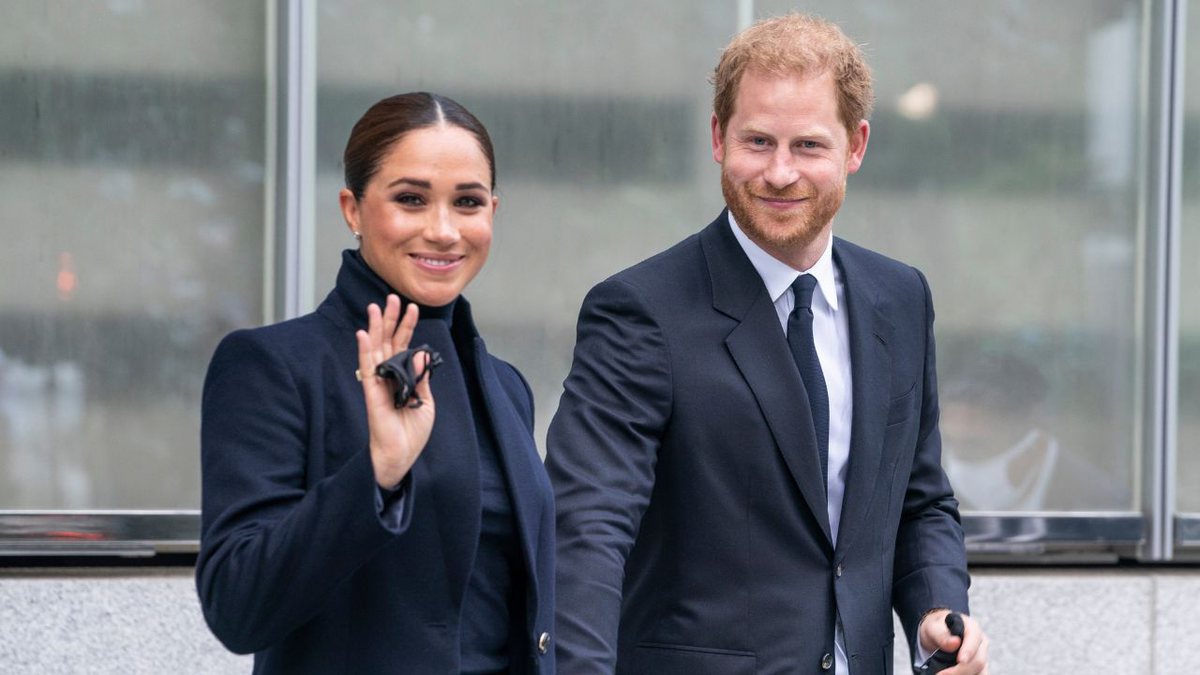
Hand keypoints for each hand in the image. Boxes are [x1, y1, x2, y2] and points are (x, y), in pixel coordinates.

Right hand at [356, 294, 434, 488]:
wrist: (402, 454)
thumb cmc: (412, 431)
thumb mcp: (425, 400)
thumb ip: (421, 376)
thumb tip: (420, 352)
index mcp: (402, 376)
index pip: (404, 345)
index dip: (407, 326)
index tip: (412, 307)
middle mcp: (388, 375)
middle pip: (388, 341)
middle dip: (390, 319)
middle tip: (392, 297)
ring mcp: (378, 382)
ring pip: (376, 349)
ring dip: (376, 327)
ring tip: (376, 306)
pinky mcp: (371, 392)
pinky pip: (367, 368)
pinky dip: (364, 350)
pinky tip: (363, 334)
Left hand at [918, 609, 988, 673]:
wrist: (937, 636)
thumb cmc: (937, 629)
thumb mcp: (933, 628)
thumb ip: (942, 635)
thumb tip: (955, 642)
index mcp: (972, 629)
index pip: (974, 641)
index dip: (968, 651)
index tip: (960, 660)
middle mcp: (980, 644)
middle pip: (978, 661)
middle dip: (960, 670)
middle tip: (941, 674)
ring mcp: (981, 657)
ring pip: (980, 672)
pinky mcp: (979, 668)